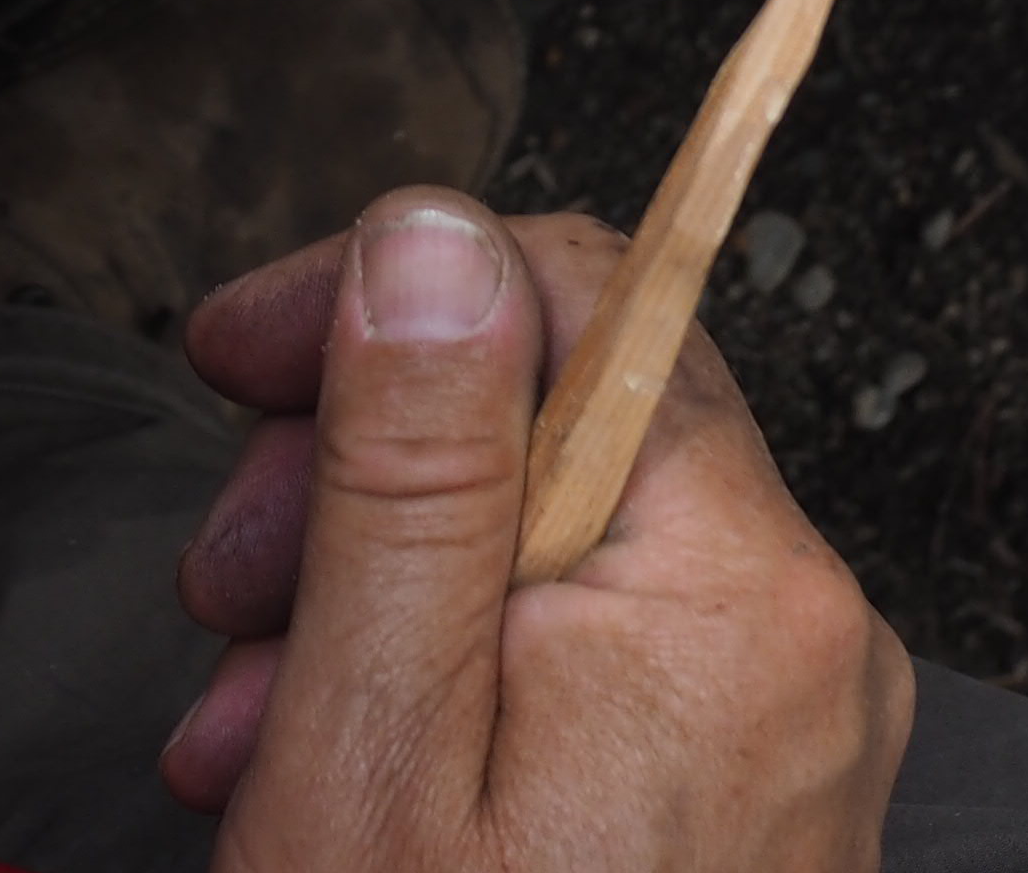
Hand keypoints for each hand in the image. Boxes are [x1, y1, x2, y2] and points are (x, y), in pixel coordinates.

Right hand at [162, 191, 909, 869]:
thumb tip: (430, 232)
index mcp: (736, 586)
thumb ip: (411, 468)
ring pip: (556, 543)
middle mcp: (804, 632)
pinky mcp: (752, 795)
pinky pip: (595, 658)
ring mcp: (790, 721)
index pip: (576, 292)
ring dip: (377, 592)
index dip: (383, 296)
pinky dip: (454, 682)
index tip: (240, 357)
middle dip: (357, 471)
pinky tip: (340, 773)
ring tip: (254, 727)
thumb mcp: (377, 736)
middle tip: (223, 588)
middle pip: (561, 416)